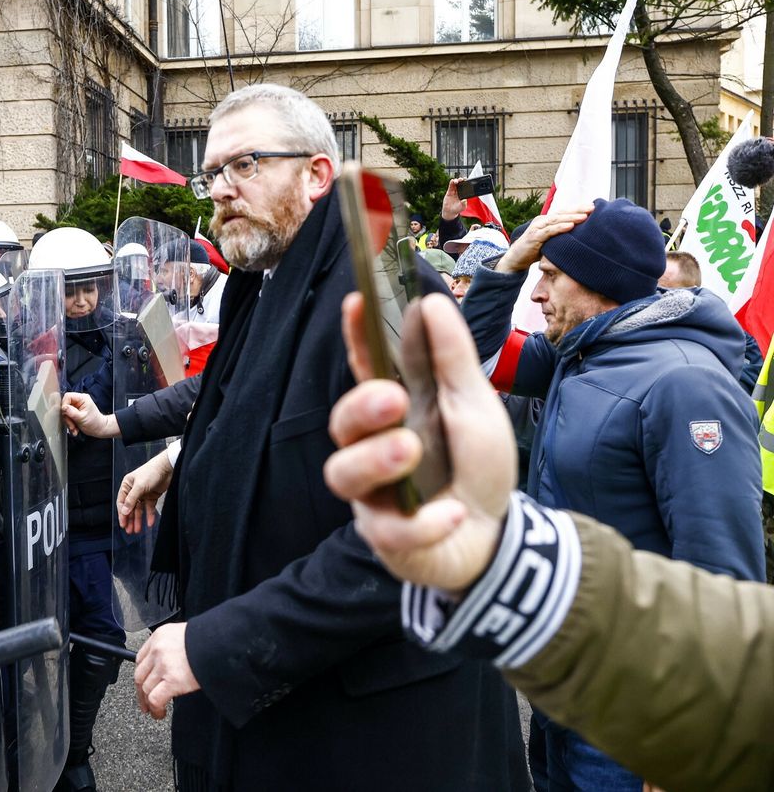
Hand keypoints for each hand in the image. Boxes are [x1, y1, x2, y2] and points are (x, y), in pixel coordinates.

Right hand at [61, 392, 119, 437]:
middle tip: (72, 425)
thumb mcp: (82, 418)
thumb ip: (72, 412)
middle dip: (67, 417)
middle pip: (65, 405)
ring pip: (65, 412)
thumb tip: (63, 407)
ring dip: (69, 422)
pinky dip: (70, 424)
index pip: (68, 396)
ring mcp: (77, 406)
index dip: (64, 404)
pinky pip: (68, 416)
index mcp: (82, 398)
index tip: (65, 414)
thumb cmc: (94, 423)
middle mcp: (79, 401)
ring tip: (74, 428)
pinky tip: (75, 429)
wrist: (99, 429)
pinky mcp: (75, 412)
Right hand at [116, 450, 172, 533]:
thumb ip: (132, 499)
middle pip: (130, 507)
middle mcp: (134, 490)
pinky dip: (149, 515)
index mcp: (127, 485)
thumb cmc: (151, 472)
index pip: (122, 502)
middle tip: (129, 531)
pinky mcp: (152, 496)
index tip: (123, 524)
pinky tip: (150, 523)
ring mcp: (143, 493)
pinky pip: (149, 508)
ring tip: (137, 530)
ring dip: (138, 520)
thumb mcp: (140, 486)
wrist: (168, 467)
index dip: (122, 514)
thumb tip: (124, 512)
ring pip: (139, 509)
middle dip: (130, 519)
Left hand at [134, 623, 199, 718]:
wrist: (220, 643)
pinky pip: (155, 699)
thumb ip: (171, 647)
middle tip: (144, 702)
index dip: (141, 674)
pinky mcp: (172, 680)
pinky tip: (160, 713)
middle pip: (140, 675)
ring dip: (148, 703)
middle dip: (141, 692)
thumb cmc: (208, 640)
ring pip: (146, 689)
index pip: (140, 658)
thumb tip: (168, 665)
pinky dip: (156, 709)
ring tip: (155, 711)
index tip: (142, 683)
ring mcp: (163, 665)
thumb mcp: (184, 636)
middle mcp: (157, 649)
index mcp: (159, 636)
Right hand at [324, 293, 515, 592]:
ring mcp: (371, 493)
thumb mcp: (474, 407)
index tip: (356, 301)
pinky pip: (388, 529)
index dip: (356, 336)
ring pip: (343, 474)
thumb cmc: (475, 465)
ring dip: (376, 460)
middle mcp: (370, 447)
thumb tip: (431, 304)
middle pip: (341, 423)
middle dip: (361, 407)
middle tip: (394, 398)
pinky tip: (451, 514)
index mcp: (392, 410)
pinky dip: (423, 522)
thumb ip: (453, 360)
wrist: (496, 536)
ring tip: (411, 451)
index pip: (365, 367)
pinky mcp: (385, 536)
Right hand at [441, 178, 467, 220]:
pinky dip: (451, 183)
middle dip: (462, 180)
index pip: (465, 187)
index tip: (467, 181)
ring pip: (455, 184)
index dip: (466, 183)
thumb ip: (464, 203)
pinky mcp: (449, 192)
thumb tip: (465, 199)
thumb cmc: (457, 209)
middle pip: (461, 184)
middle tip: (463, 179)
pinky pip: (450, 186)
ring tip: (457, 181)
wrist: (449, 212)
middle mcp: (459, 192)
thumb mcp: (463, 207)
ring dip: (456, 181)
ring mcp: (454, 192)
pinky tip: (452, 181)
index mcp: (463, 194)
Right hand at [495, 205, 592, 272]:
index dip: (578, 208)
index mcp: (547, 221)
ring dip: (571, 217)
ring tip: (584, 216)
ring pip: (557, 220)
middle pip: (562, 213)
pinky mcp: (534, 236)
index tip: (593, 207)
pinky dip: (560, 227)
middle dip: (578, 210)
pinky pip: (549, 231)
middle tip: (592, 207)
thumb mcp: (550, 242)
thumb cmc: (534, 250)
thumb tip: (580, 237)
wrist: (515, 259)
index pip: (564, 212)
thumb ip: (561, 237)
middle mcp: (542, 221)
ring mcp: (537, 227)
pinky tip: (570, 226)